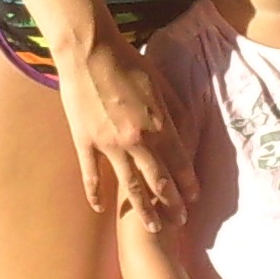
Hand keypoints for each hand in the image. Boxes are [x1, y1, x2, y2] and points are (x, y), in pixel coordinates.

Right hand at [56, 32, 196, 229]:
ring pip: (129, 185)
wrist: (89, 51)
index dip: (188, 181)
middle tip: (180, 221)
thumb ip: (174, 107)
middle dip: (172, 203)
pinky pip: (91, 175)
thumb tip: (188, 124)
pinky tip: (100, 209)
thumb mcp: (159, 81)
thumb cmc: (127, 60)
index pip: (179, 161)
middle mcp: (137, 140)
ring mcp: (108, 144)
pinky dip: (96, 194)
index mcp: (157, 123)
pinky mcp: (85, 142)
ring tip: (152, 227)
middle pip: (159, 179)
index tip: (195, 197)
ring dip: (142, 208)